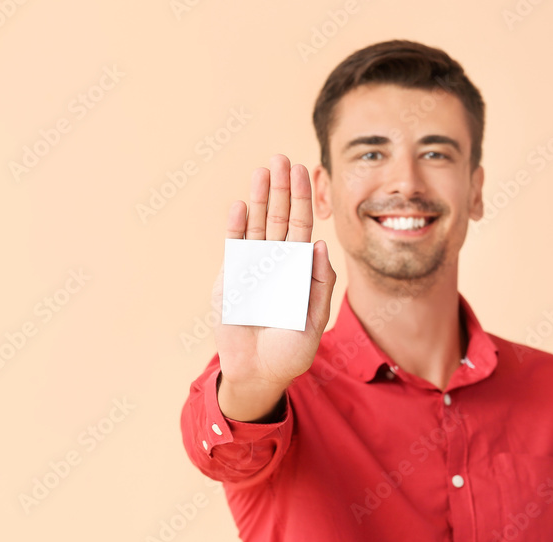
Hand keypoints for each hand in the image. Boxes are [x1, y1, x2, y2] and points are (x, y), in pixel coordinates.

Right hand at [211, 155, 335, 405]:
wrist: (259, 372)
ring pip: (257, 226)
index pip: (302, 227)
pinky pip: (234, 249)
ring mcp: (252, 268)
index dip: (304, 199)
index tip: (305, 172)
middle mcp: (275, 263)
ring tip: (263, 170)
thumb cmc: (291, 350)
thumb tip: (321, 245)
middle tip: (282, 158)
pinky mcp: (231, 279)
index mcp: (298, 269)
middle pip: (280, 218)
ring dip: (260, 198)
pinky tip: (242, 206)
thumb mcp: (315, 319)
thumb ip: (320, 283)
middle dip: (282, 188)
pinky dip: (237, 228)